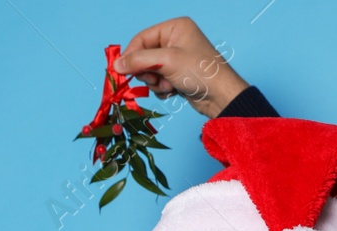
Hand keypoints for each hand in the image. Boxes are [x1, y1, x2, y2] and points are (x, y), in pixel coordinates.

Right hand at [114, 17, 248, 118]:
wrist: (221, 97)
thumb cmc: (199, 72)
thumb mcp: (167, 62)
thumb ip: (139, 61)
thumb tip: (116, 65)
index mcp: (174, 28)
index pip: (142, 38)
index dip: (130, 55)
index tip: (120, 71)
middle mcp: (175, 40)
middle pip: (144, 55)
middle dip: (147, 71)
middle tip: (154, 79)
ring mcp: (176, 58)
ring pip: (150, 71)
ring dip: (155, 82)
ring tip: (168, 85)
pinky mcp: (177, 75)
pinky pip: (158, 81)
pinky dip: (162, 88)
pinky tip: (174, 90)